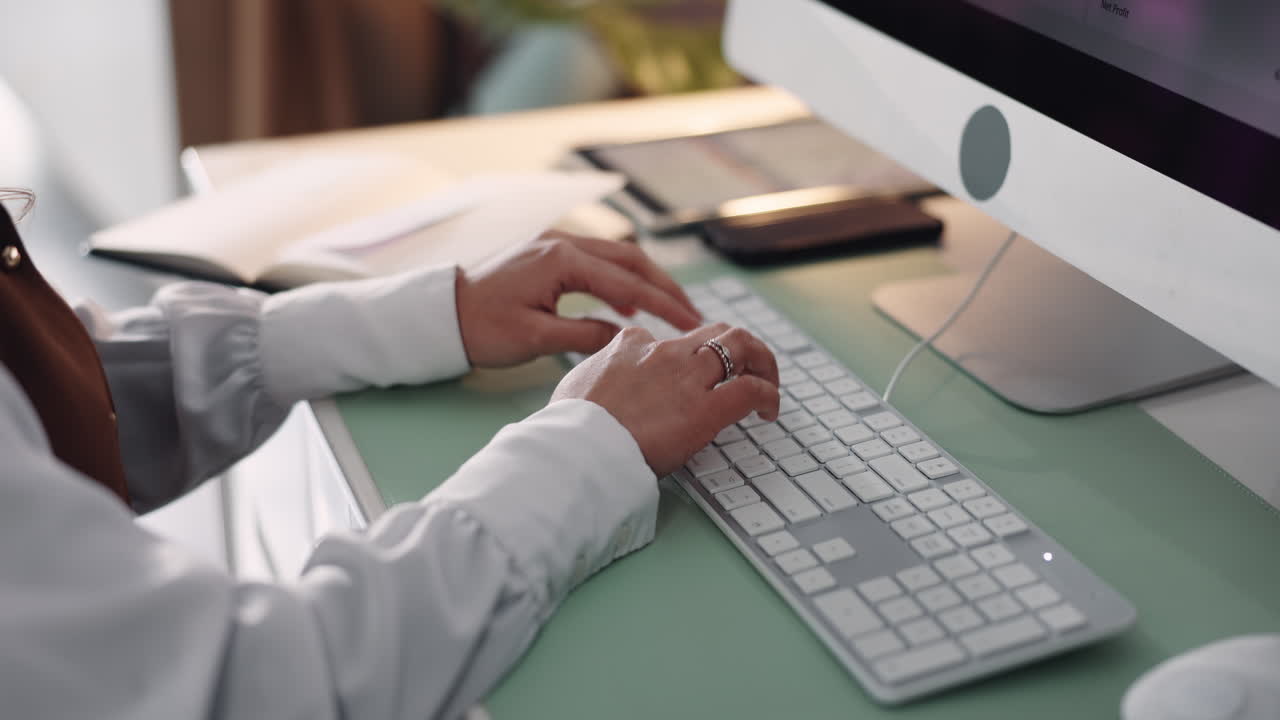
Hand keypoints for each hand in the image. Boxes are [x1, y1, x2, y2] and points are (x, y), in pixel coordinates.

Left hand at [454, 232, 700, 367]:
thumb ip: (586, 334)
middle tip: (691, 312)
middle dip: (664, 285)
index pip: (627, 281)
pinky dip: (619, 279)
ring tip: (670, 308)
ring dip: (645, 280)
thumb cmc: (480, 328)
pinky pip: (596, 261)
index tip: (690, 322)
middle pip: (630, 258)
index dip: (663, 303)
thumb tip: (625, 334)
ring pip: (616, 256)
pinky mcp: (547, 254)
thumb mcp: (536, 339)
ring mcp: (554, 245)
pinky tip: (628, 303)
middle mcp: (562, 243)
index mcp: (561, 260)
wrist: (440, 315)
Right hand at [551, 323, 780, 475]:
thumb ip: (596, 374)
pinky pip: (751, 389)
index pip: (668, 339)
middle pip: (716, 331)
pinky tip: (768, 410)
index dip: (686, 355)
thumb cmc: (569, 426)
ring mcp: (687, 377)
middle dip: (739, 345)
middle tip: (748, 368)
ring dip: (762, 361)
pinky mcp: (706, 408)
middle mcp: (664, 352)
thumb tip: (597, 381)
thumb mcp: (576, 384)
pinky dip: (768, 395)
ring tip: (768, 382)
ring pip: (742, 345)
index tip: (691, 375)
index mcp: (631, 346)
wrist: (578, 448)